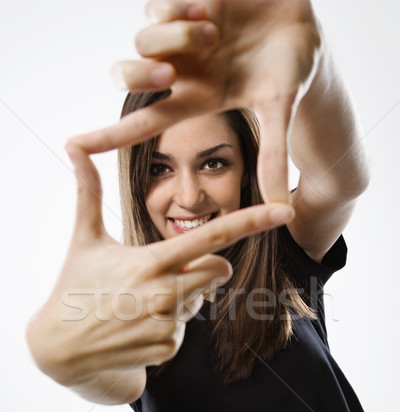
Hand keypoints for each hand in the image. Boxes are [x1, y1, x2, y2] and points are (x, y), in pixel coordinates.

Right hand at [26, 142, 293, 385]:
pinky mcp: (167, 348)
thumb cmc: (73, 284)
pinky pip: (185, 329)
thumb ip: (88, 191)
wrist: (61, 348)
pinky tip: (139, 324)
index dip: (252, 222)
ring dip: (183, 297)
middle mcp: (165, 294)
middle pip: (218, 270)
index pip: (211, 237)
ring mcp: (168, 325)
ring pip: (201, 300)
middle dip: (205, 267)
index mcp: (151, 261)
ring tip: (141, 301)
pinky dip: (170, 324)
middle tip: (165, 270)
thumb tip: (72, 145)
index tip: (284, 211)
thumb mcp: (83, 238)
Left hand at [71, 0, 320, 203]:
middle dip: (139, 77)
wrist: (306, 21)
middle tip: (172, 76)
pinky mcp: (186, 0)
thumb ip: (274, 156)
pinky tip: (210, 6)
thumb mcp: (280, 108)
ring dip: (172, 37)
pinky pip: (158, 4)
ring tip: (213, 33)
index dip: (106, 136)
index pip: (141, 123)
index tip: (72, 148)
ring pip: (142, 39)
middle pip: (127, 77)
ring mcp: (180, 36)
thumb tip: (282, 213)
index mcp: (196, 100)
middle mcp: (182, 71)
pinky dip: (178, 7)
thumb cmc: (294, 65)